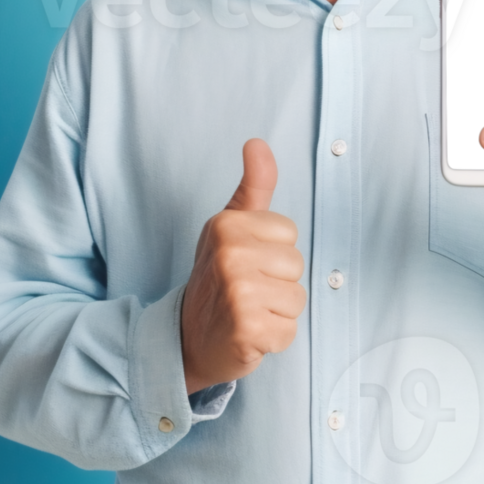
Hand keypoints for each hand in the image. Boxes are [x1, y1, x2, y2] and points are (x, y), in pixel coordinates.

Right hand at [180, 139, 306, 393]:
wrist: (186, 339)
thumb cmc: (217, 279)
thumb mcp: (230, 227)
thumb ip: (252, 186)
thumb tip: (257, 143)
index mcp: (227, 225)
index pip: (290, 233)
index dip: (273, 252)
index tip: (246, 263)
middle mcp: (230, 254)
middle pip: (296, 265)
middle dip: (278, 283)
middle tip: (246, 292)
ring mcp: (239, 292)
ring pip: (297, 299)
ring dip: (276, 312)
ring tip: (248, 312)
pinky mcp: (248, 328)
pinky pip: (289, 331)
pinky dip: (273, 339)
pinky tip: (248, 334)